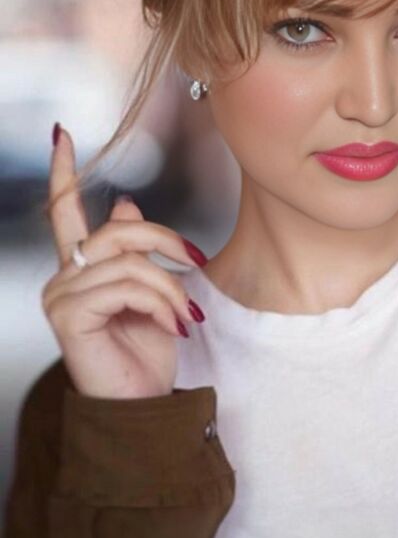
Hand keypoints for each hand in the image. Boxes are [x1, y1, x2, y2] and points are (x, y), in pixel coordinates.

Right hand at [43, 125, 207, 398]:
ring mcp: (61, 296)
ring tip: (186, 316)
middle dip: (167, 240)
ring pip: (131, 261)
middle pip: (117, 229)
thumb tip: (124, 205)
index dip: (63, 169)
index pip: (64, 209)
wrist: (144, 405)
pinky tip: (172, 326)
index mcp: (81, 267)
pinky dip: (160, 304)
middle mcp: (64, 277)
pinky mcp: (69, 316)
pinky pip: (126, 287)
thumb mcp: (151, 294)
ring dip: (171, 288)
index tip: (62, 132)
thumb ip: (134, 251)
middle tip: (195, 263)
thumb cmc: (147, 354)